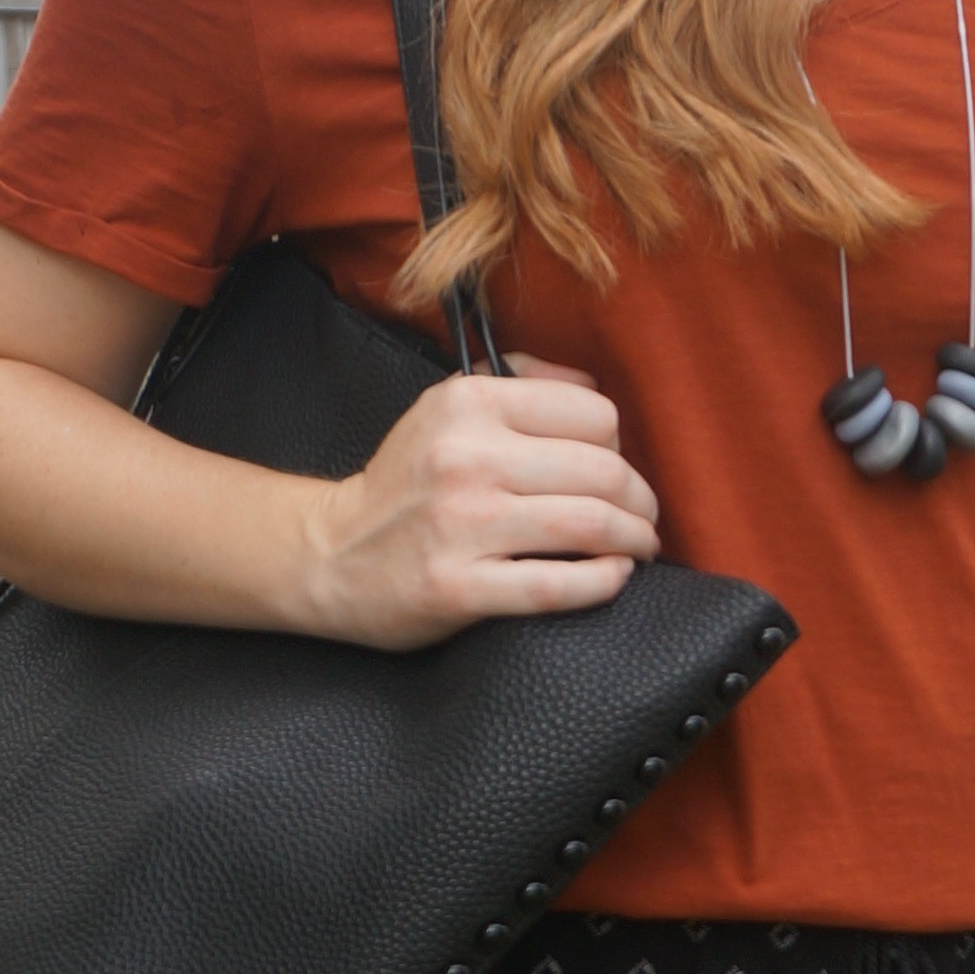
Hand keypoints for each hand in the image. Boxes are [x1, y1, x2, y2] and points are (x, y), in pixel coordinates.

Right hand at [298, 352, 661, 647]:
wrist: (330, 554)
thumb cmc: (405, 484)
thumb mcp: (446, 408)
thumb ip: (520, 385)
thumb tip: (593, 387)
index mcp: (469, 404)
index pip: (594, 415)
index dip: (619, 447)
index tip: (615, 471)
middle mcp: (466, 457)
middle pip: (604, 471)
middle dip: (641, 499)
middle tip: (644, 517)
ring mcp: (462, 525)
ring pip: (590, 525)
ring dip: (635, 539)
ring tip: (639, 546)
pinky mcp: (458, 588)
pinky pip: (557, 585)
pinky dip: (603, 581)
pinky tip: (613, 575)